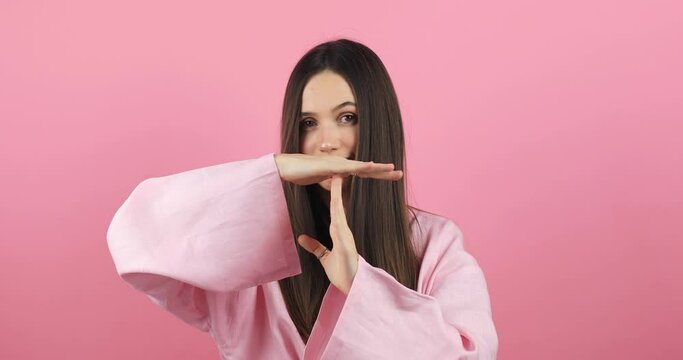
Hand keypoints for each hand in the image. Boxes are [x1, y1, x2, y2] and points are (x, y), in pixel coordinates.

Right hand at [274, 153, 402, 185]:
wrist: (285, 167)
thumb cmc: (299, 172)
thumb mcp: (320, 180)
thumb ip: (330, 181)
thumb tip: (337, 184)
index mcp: (340, 169)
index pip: (362, 173)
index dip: (377, 174)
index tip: (391, 176)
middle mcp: (341, 164)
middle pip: (367, 169)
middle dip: (384, 171)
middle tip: (400, 173)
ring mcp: (337, 163)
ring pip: (361, 166)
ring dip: (377, 167)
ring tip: (392, 168)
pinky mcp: (330, 166)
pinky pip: (349, 167)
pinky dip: (361, 166)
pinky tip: (372, 166)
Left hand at [297, 175, 357, 294]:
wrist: (354, 286)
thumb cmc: (342, 274)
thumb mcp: (324, 258)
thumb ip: (315, 247)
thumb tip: (301, 238)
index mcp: (338, 232)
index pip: (334, 207)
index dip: (333, 192)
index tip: (330, 177)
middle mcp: (342, 229)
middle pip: (338, 203)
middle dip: (337, 186)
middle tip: (335, 168)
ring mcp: (345, 234)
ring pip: (340, 208)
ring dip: (338, 192)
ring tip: (337, 175)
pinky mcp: (346, 240)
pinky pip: (341, 221)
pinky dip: (339, 209)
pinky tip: (337, 199)